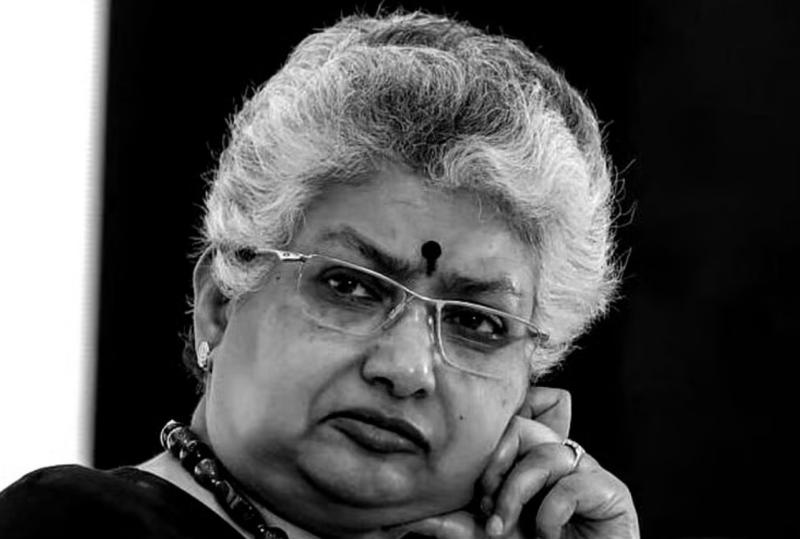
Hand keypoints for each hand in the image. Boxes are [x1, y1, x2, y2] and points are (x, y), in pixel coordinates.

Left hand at [393, 387, 638, 538]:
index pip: (508, 427)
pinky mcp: (611, 491)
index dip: (489, 454)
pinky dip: (551, 514)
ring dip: (517, 493)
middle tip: (489, 506)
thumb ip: (456, 524)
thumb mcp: (489, 536)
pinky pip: (573, 484)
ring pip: (545, 453)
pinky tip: (549, 536)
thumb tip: (413, 518)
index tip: (478, 495)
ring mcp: (586, 471)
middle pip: (523, 429)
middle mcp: (559, 459)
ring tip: (508, 526)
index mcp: (532, 461)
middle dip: (498, 469)